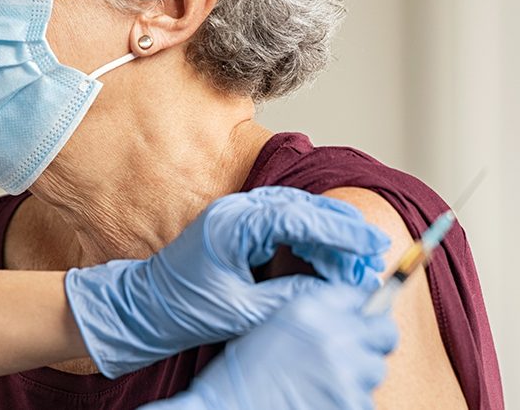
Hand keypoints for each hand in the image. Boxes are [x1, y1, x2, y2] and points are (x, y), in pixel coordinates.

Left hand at [65, 186, 389, 376]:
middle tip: (373, 254)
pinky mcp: (238, 226)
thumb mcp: (243, 311)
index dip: (340, 231)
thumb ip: (291, 298)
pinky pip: (283, 222)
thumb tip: (336, 292)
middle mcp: (235, 210)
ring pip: (296, 212)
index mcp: (232, 225)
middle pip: (302, 207)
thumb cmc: (184, 309)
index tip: (371, 244)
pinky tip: (326, 259)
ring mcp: (236, 214)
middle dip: (341, 231)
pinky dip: (309, 238)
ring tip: (356, 261)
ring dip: (328, 234)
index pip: (298, 217)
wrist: (146, 308)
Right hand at [143, 284, 398, 409]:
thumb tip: (356, 316)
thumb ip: (316, 316)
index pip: (362, 297)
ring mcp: (347, 373)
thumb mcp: (273, 326)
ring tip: (323, 384)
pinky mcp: (352, 404)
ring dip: (358, 376)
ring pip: (376, 370)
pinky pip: (367, 401)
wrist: (227, 408)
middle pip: (385, 332)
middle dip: (373, 342)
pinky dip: (347, 402)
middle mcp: (333, 335)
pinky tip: (320, 401)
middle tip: (353, 355)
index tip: (365, 320)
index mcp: (310, 310)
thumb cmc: (242, 374)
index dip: (365, 310)